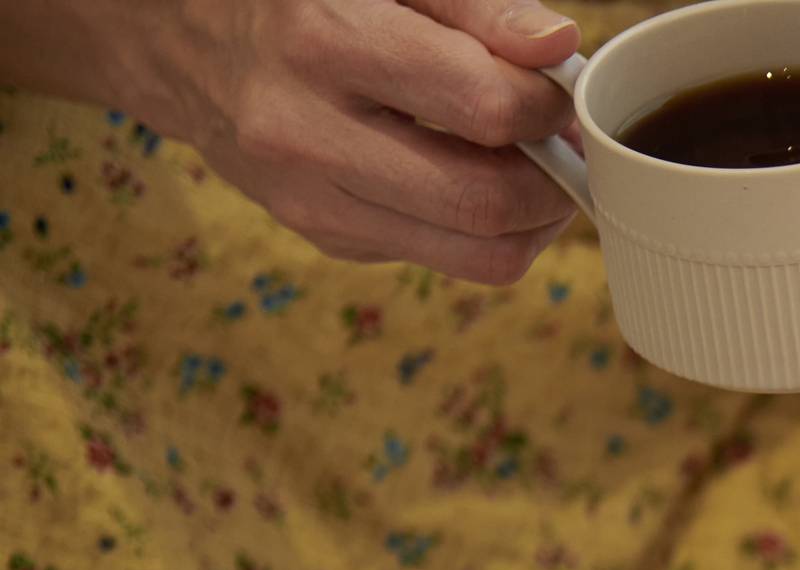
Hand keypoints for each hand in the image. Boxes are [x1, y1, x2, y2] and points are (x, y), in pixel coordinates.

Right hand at [128, 0, 581, 282]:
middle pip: (486, 202)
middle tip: (564, 146)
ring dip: (534, 221)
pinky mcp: (325, 236)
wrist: (178, 37)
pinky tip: (468, 174)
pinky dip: (482, 228)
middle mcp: (307, 133)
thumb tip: (559, 48)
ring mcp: (312, 199)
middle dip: (555, 182)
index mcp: (325, 44)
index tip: (558, 89)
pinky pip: (442, 258)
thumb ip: (477, 5)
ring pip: (478, 255)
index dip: (548, 105)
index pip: (485, 108)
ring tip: (533, 168)